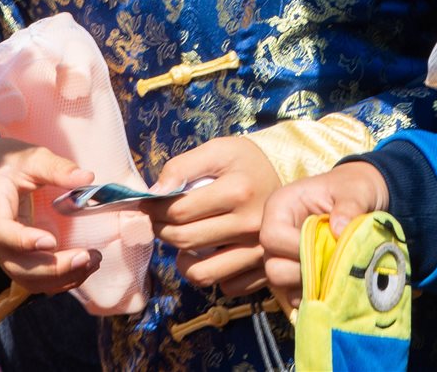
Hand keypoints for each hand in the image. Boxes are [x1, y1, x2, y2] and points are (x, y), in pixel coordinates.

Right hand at [0, 139, 98, 294]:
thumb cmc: (10, 163)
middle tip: (86, 256)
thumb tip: (87, 178)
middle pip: (16, 264)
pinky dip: (58, 280)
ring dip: (59, 278)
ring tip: (91, 262)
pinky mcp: (13, 259)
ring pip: (25, 278)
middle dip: (53, 268)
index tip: (52, 241)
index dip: (23, 241)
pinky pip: (32, 279)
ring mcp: (1, 252)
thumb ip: (57, 168)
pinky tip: (82, 268)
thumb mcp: (32, 157)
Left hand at [148, 136, 282, 296]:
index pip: (178, 211)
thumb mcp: (218, 150)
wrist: (287, 182)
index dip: (155, 209)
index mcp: (238, 191)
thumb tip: (154, 192)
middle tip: (159, 221)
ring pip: (202, 273)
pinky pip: (227, 287)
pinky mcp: (264, 270)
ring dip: (181, 260)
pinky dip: (212, 275)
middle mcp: (250, 225)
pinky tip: (208, 256)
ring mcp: (259, 252)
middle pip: (186, 240)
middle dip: (162, 230)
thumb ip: (183, 166)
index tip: (149, 204)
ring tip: (181, 242)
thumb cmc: (247, 163)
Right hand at [258, 161, 389, 309]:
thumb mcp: (355, 191)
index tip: (327, 247)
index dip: (297, 248)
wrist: (361, 200)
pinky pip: (293, 295)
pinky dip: (312, 295)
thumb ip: (349, 206)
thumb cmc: (353, 189)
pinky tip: (332, 284)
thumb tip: (338, 230)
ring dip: (309, 285)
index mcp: (281, 206)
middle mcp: (276, 231)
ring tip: (335, 274)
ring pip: (281, 284)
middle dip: (304, 271)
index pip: (272, 237)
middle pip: (272, 265)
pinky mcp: (294, 272)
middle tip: (332, 265)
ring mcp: (283, 254)